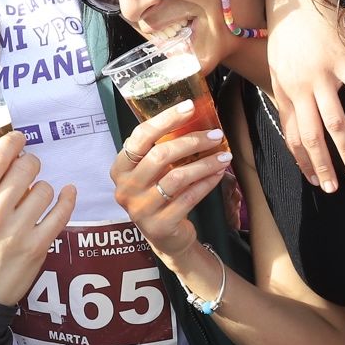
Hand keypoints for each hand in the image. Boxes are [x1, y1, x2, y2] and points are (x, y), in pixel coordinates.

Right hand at [0, 133, 74, 304]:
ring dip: (40, 186)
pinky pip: (61, 213)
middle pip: (25, 169)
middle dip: (28, 162)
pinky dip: (67, 198)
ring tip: (32, 194)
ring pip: (44, 189)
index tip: (17, 139)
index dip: (11, 142)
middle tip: (25, 168)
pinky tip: (67, 191)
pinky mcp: (38, 247)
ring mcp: (18, 231)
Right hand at [110, 103, 230, 260]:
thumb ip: (161, 149)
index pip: (140, 136)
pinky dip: (207, 183)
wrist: (166, 237)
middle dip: (192, 141)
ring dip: (205, 163)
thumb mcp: (153, 172)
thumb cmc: (160, 195)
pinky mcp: (159, 225)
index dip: (165, 119)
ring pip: (177, 177)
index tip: (190, 107)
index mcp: (120, 168)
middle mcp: (125, 188)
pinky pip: (189, 197)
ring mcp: (140, 209)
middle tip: (215, 135)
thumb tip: (192, 117)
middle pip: (160, 155)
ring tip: (225, 155)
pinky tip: (219, 173)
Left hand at [263, 0, 344, 191]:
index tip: (312, 180)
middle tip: (332, 188)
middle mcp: (301, 87)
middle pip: (311, 135)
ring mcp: (323, 74)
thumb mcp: (278, 67)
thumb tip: (295, 126)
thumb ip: (288, 97)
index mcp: (285, 91)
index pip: (292, 135)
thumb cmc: (288, 34)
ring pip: (334, 120)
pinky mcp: (342, 59)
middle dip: (321, 165)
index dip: (302, 160)